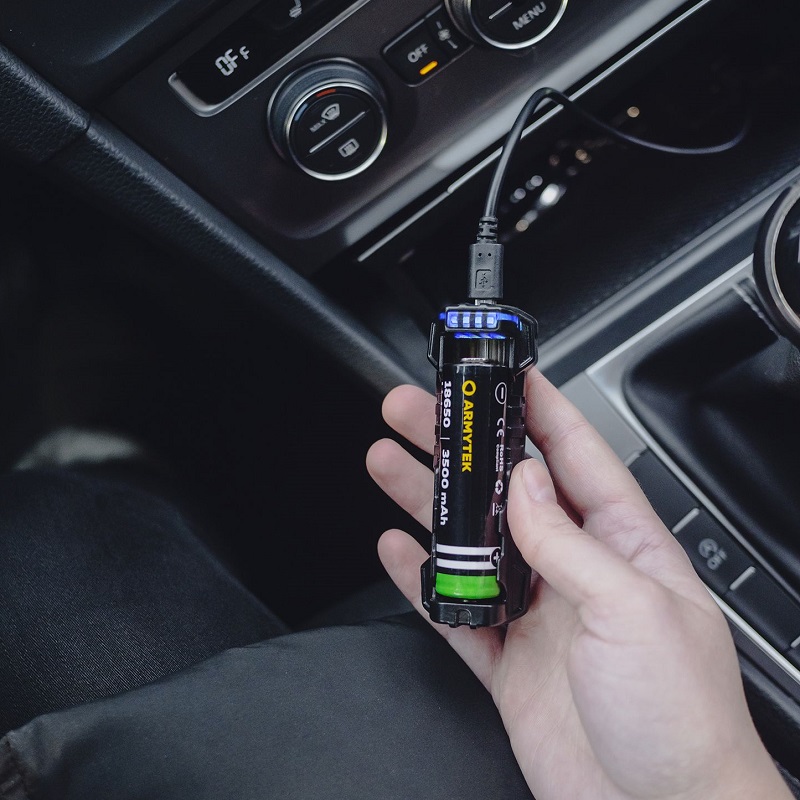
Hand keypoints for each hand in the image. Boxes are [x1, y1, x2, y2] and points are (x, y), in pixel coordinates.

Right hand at [366, 369, 791, 799]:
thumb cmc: (682, 720)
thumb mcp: (632, 609)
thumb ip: (569, 541)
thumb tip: (525, 485)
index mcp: (623, 547)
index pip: (576, 457)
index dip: (540, 411)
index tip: (505, 376)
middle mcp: (576, 572)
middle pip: (505, 491)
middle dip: (460, 448)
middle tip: (418, 413)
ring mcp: (538, 614)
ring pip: (470, 543)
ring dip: (430, 503)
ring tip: (389, 463)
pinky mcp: (507, 660)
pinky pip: (453, 609)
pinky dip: (423, 582)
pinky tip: (398, 552)